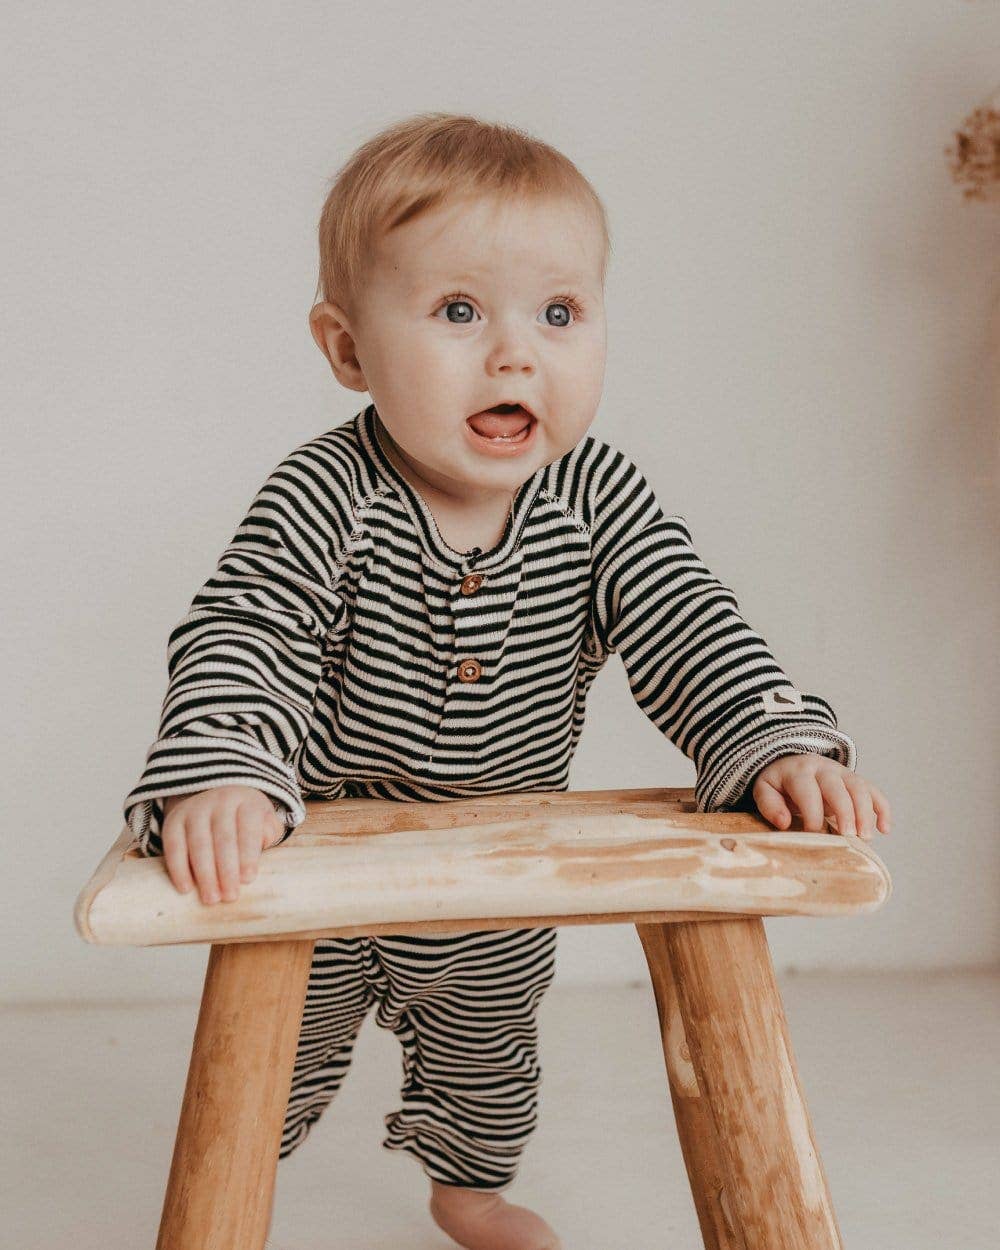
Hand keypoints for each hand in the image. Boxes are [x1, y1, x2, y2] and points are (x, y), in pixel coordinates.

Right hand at [160, 785, 286, 903]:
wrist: (216, 800)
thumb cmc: (246, 822)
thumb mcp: (264, 821)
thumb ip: (269, 834)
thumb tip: (262, 847)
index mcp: (247, 802)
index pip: (248, 828)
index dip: (248, 854)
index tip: (248, 879)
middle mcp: (220, 802)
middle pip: (224, 839)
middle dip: (227, 870)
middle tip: (230, 896)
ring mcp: (195, 809)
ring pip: (198, 844)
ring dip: (205, 874)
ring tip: (211, 899)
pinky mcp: (173, 820)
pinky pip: (174, 846)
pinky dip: (178, 869)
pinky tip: (186, 888)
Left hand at [751, 755, 891, 840]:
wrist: (792, 763)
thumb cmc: (779, 784)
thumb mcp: (765, 789)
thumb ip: (769, 805)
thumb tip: (784, 823)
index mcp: (798, 771)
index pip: (808, 790)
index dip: (812, 813)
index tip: (812, 834)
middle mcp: (823, 768)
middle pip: (837, 787)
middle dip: (844, 812)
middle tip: (847, 837)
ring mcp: (842, 773)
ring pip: (859, 788)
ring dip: (865, 813)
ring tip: (866, 838)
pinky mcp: (855, 781)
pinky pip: (874, 791)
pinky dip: (883, 809)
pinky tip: (885, 829)